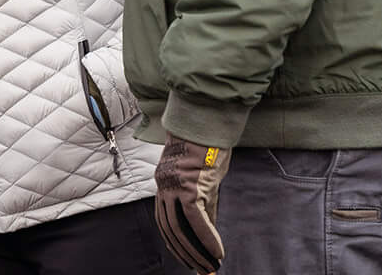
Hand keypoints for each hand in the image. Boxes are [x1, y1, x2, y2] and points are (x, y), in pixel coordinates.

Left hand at [153, 134, 230, 273]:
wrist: (207, 121)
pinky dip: (207, 238)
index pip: (165, 222)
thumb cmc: (207, 147)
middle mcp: (164, 187)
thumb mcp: (201, 178)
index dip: (176, 244)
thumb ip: (202, 202)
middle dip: (186, 254)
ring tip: (210, 266)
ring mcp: (174, 187)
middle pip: (171, 229)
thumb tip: (207, 228)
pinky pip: (197, 220)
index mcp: (164, 184)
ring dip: (196, 251)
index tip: (188, 260)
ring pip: (181, 228)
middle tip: (201, 271)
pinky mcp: (190, 186)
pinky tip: (217, 252)